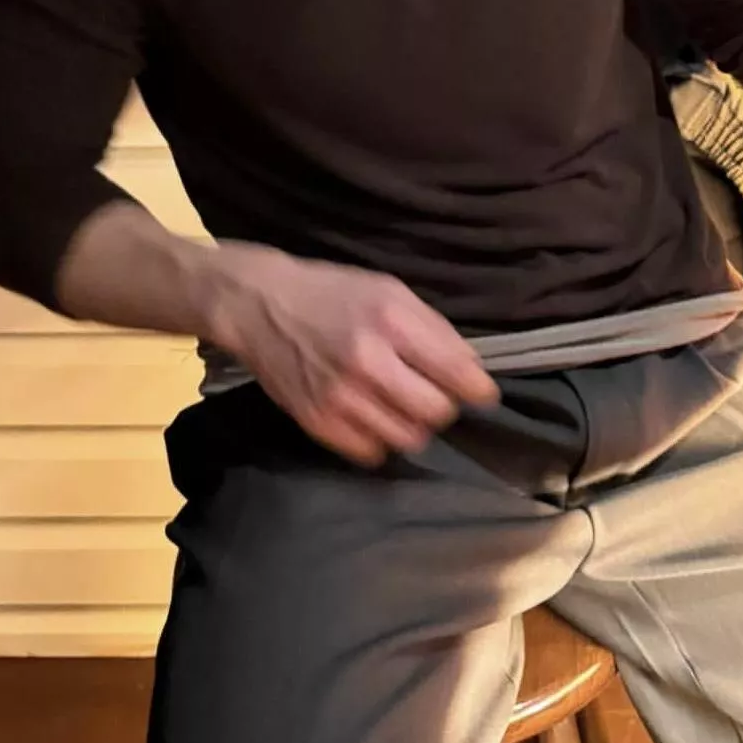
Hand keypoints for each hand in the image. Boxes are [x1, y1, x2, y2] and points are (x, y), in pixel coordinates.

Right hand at [206, 245, 499, 464]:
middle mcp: (368, 362)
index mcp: (391, 321)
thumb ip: (432, 328)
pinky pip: (371, 452)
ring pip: (407, 438)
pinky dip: (379, 438)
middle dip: (443, 406)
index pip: (455, 373)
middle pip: (436, 413)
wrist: (259, 305)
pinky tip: (372, 415)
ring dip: (412, 424)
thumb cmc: (331, 293)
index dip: (478, 389)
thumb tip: (470, 368)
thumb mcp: (388, 290)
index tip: (483, 394)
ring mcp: (340, 397)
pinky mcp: (317, 422)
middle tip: (433, 394)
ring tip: (399, 404)